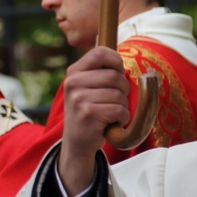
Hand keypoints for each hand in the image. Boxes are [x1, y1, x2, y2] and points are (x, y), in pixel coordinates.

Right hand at [58, 46, 130, 195]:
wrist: (77, 143)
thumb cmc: (89, 112)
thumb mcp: (86, 88)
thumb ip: (99, 73)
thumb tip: (120, 58)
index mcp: (73, 73)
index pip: (100, 53)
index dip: (116, 62)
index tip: (117, 73)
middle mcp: (73, 83)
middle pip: (114, 76)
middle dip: (123, 90)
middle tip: (115, 101)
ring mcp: (78, 98)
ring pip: (118, 94)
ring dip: (122, 106)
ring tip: (110, 114)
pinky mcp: (88, 114)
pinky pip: (119, 109)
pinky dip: (122, 118)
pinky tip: (111, 123)